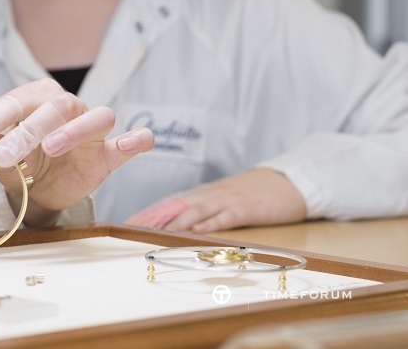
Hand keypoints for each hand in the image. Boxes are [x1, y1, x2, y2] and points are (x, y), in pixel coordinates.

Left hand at [0, 78, 153, 225]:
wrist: (40, 189)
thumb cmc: (19, 161)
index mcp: (34, 98)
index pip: (14, 102)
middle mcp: (65, 107)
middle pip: (56, 107)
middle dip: (28, 130)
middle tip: (3, 156)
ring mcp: (90, 130)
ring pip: (95, 117)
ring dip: (74, 131)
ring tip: (50, 148)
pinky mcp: (106, 155)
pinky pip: (127, 143)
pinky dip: (134, 140)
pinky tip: (135, 141)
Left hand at [125, 168, 306, 232]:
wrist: (286, 182)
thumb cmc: (250, 194)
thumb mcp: (221, 201)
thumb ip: (200, 211)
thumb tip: (176, 226)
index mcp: (202, 195)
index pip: (169, 204)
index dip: (148, 213)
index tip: (127, 223)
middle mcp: (210, 196)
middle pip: (176, 206)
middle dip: (153, 218)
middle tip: (131, 228)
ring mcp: (228, 201)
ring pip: (196, 210)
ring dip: (175, 222)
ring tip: (155, 231)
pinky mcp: (247, 208)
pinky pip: (227, 216)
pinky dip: (212, 222)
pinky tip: (199, 230)